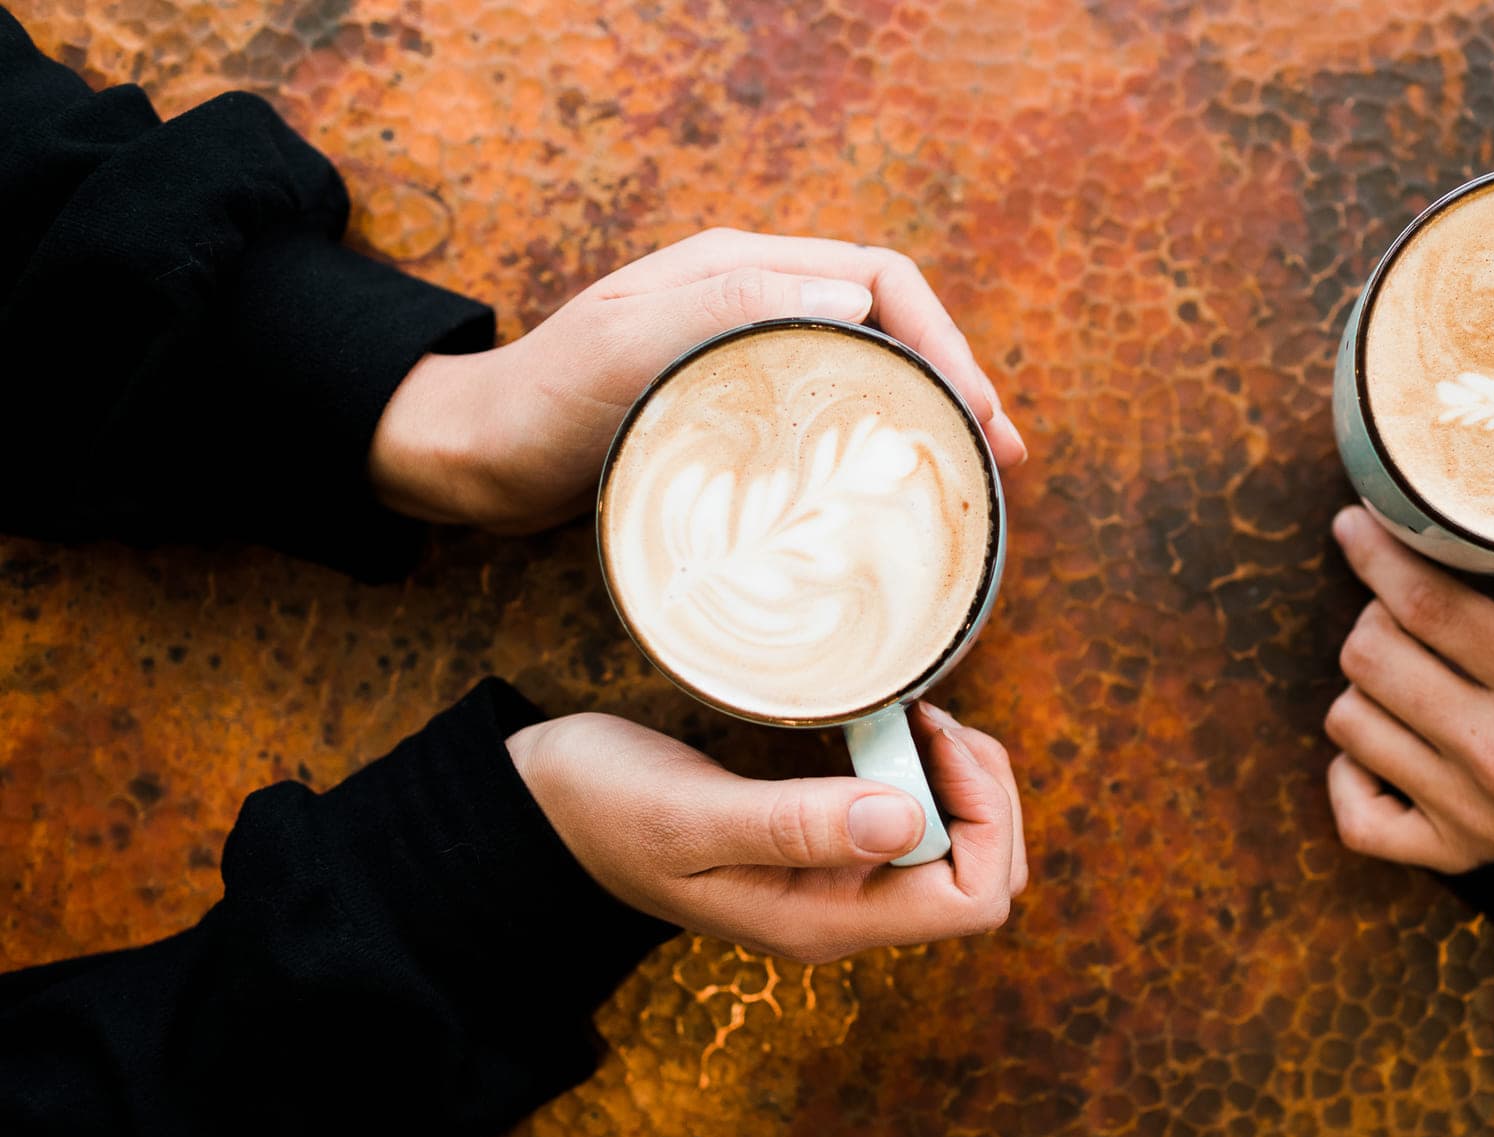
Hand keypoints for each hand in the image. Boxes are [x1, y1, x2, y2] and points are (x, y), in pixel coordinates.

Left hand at [371, 229, 1028, 532]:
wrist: (477, 457)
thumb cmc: (544, 403)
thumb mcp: (627, 346)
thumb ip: (727, 309)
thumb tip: (853, 298)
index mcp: (745, 271)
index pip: (883, 280)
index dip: (945, 338)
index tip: (978, 412)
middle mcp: (758, 304)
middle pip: (892, 326)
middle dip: (958, 382)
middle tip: (1001, 459)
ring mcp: (749, 360)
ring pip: (870, 375)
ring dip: (928, 418)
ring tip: (973, 477)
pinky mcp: (737, 413)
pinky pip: (832, 417)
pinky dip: (879, 448)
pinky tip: (894, 493)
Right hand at [507, 701, 1026, 962]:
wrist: (542, 809)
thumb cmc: (604, 809)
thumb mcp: (690, 815)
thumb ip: (793, 824)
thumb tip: (905, 819)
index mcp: (824, 921)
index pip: (973, 898)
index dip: (984, 817)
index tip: (933, 737)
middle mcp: (844, 913)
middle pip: (983, 875)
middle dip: (984, 792)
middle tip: (931, 717)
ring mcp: (836, 883)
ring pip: (959, 848)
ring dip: (960, 779)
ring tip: (916, 716)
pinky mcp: (824, 847)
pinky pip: (917, 823)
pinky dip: (928, 772)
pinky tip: (893, 727)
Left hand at [1322, 508, 1493, 873]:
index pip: (1433, 606)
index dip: (1380, 555)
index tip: (1357, 522)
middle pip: (1373, 656)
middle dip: (1371, 615)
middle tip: (1397, 609)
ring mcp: (1462, 808)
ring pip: (1351, 722)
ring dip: (1363, 688)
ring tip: (1399, 678)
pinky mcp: (1446, 857)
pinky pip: (1355, 813)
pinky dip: (1351, 777)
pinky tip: (1381, 752)